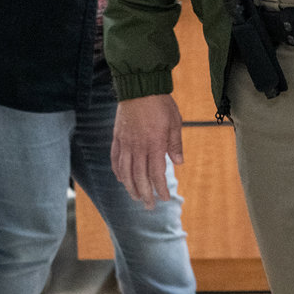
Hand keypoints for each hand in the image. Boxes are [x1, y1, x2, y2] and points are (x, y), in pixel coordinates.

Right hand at [111, 94, 183, 209]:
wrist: (139, 87)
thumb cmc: (160, 104)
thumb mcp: (175, 122)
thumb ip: (175, 144)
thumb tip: (179, 163)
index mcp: (154, 145)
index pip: (156, 174)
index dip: (160, 189)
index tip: (165, 199)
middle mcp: (137, 147)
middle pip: (139, 178)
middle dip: (145, 194)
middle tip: (150, 207)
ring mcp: (125, 143)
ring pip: (125, 172)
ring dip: (130, 187)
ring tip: (136, 197)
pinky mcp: (117, 138)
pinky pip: (115, 160)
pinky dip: (118, 172)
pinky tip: (121, 179)